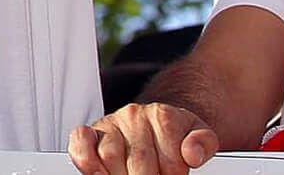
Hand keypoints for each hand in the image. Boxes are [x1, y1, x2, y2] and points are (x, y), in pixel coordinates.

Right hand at [69, 104, 220, 174]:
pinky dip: (87, 161)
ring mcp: (110, 123)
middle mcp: (134, 115)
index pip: (170, 161)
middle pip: (140, 164)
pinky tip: (99, 173)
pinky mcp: (89, 132)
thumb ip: (203, 143)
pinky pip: (81, 143)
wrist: (158, 119)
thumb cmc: (176, 134)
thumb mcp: (199, 135)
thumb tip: (191, 154)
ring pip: (110, 157)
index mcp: (163, 116)